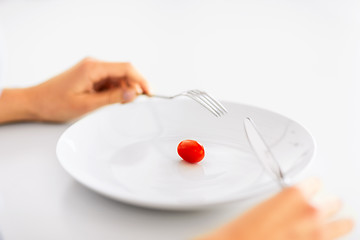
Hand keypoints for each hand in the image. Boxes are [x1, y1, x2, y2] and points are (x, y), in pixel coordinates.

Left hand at [0, 58, 149, 122]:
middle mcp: (94, 64)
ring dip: (123, 90)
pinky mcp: (90, 75)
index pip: (126, 68)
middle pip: (124, 72)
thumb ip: (112, 98)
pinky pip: (109, 81)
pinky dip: (114, 91)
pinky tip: (109, 101)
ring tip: (117, 105)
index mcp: (93, 68)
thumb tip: (133, 94)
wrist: (35, 102)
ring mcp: (92, 69)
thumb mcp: (87, 105)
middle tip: (132, 104)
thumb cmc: (54, 103)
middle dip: (132, 87)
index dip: (141, 80)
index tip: (150, 93)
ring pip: (118, 78)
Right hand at [198, 179, 353, 239]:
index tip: (312, 188)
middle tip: (328, 204)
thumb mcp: (263, 205)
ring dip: (339, 223)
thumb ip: (284, 201)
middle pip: (332, 202)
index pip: (315, 183)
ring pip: (342, 225)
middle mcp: (310, 213)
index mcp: (295, 194)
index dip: (311, 185)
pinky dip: (326, 239)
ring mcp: (316, 234)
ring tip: (346, 222)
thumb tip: (290, 203)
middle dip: (328, 203)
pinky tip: (324, 237)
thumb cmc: (244, 229)